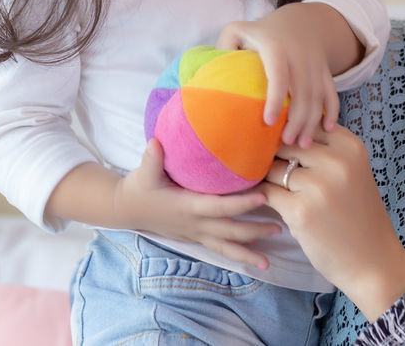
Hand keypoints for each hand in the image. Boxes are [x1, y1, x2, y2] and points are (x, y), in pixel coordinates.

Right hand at [112, 139, 279, 269]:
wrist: (125, 209)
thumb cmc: (138, 187)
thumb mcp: (143, 172)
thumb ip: (152, 158)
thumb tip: (156, 142)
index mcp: (187, 206)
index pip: (219, 206)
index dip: (241, 204)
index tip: (263, 197)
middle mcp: (194, 223)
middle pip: (230, 232)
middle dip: (255, 231)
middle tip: (279, 228)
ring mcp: (195, 233)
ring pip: (225, 247)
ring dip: (247, 253)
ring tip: (267, 261)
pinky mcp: (194, 237)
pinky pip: (218, 249)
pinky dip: (235, 255)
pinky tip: (251, 260)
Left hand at [218, 4, 343, 146]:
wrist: (301, 20)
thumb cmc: (261, 31)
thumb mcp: (238, 30)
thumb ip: (223, 48)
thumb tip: (206, 76)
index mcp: (276, 47)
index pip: (278, 76)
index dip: (275, 99)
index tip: (269, 122)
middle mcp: (299, 55)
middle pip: (302, 92)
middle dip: (297, 119)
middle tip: (286, 142)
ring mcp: (315, 63)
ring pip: (318, 96)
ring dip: (312, 121)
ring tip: (303, 144)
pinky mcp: (325, 70)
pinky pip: (332, 93)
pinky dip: (332, 111)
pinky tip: (328, 129)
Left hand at [259, 126, 404, 319]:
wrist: (373, 262)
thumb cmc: (358, 215)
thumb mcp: (352, 172)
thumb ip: (324, 149)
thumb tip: (280, 129)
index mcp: (350, 146)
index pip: (305, 124)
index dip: (292, 138)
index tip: (290, 154)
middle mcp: (336, 161)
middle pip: (286, 144)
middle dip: (276, 158)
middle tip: (276, 174)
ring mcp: (318, 186)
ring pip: (273, 167)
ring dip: (269, 179)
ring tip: (277, 191)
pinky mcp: (300, 211)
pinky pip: (267, 192)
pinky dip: (264, 197)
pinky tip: (271, 204)